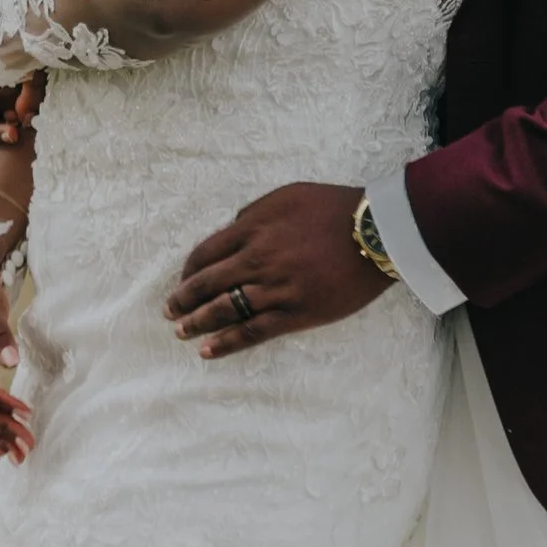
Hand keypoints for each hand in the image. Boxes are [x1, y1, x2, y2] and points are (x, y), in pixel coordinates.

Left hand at [167, 183, 387, 356]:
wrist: (377, 231)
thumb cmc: (334, 208)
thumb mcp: (287, 195)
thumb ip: (254, 212)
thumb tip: (233, 227)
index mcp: (252, 229)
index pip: (205, 254)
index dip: (188, 271)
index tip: (182, 281)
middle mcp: (257, 259)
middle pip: (207, 284)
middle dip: (183, 300)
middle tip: (169, 311)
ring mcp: (276, 288)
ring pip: (224, 310)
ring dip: (197, 323)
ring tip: (181, 332)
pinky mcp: (296, 313)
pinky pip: (253, 332)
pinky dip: (227, 343)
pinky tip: (208, 351)